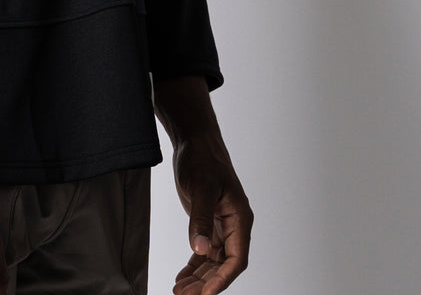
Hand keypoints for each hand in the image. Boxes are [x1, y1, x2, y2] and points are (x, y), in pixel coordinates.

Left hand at [152, 76, 251, 294]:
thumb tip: (200, 250)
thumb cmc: (202, 158)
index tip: (205, 294)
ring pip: (214, 261)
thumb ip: (199, 219)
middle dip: (206, 283)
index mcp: (240, 218)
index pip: (237, 258)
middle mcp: (234, 225)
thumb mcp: (200, 187)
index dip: (222, 279)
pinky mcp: (209, 222)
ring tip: (180, 291)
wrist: (194, 141)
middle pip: (224, 265)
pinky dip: (194, 266)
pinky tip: (182, 277)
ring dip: (198, 278)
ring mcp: (222, 225)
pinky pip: (205, 251)